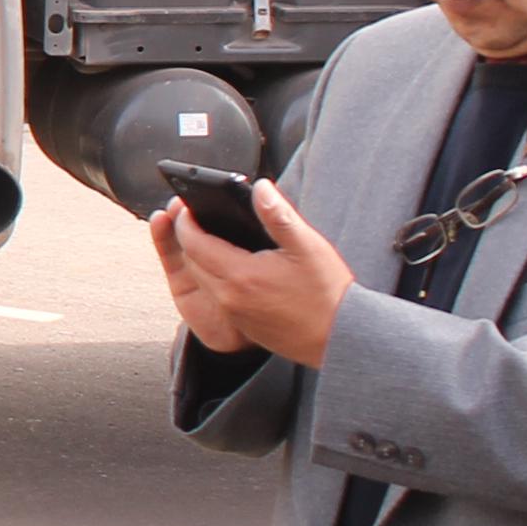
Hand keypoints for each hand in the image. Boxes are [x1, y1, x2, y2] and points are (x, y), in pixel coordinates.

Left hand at [150, 181, 355, 368]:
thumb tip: (260, 188)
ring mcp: (235, 314)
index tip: (185, 207)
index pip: (194, 244)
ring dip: (200, 260)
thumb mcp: (307, 246)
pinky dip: (216, 279)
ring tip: (210, 238)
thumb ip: (278, 215)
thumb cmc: (328, 293)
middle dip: (188, 239)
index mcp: (241, 275)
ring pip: (203, 281)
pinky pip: (218, 297)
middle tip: (194, 219)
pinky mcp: (243, 326)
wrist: (341, 337)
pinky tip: (231, 267)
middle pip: (193, 262)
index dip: (186, 223)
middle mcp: (230, 298)